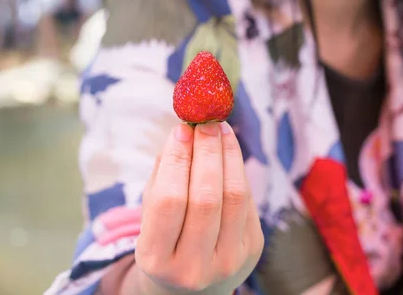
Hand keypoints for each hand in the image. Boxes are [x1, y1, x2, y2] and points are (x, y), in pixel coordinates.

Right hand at [134, 122, 263, 294]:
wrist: (191, 287)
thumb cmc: (165, 241)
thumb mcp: (150, 217)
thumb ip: (163, 178)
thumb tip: (183, 132)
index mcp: (158, 260)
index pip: (169, 201)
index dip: (177, 160)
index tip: (181, 129)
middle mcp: (194, 268)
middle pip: (206, 197)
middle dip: (206, 152)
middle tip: (205, 122)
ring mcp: (228, 262)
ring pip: (234, 196)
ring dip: (228, 155)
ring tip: (220, 129)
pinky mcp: (252, 251)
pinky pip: (247, 201)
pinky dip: (237, 171)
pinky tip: (229, 152)